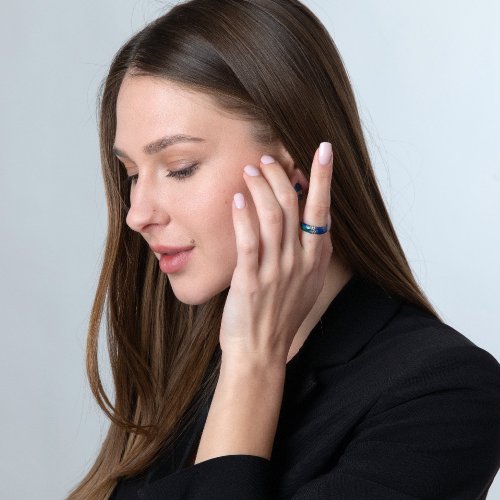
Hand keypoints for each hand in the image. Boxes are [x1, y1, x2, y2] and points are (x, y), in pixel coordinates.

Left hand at [220, 143, 333, 364]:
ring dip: (262, 188)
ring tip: (250, 170)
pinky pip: (249, 241)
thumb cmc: (280, 316)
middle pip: (296, 205)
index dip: (323, 177)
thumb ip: (309, 253)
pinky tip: (237, 199)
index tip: (323, 150)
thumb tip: (308, 220)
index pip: (322, 209)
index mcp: (316, 259)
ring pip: (273, 217)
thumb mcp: (306, 284)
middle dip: (282, 175)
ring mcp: (277, 271)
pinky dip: (243, 216)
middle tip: (268, 159)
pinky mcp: (252, 281)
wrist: (261, 352)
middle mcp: (300, 262)